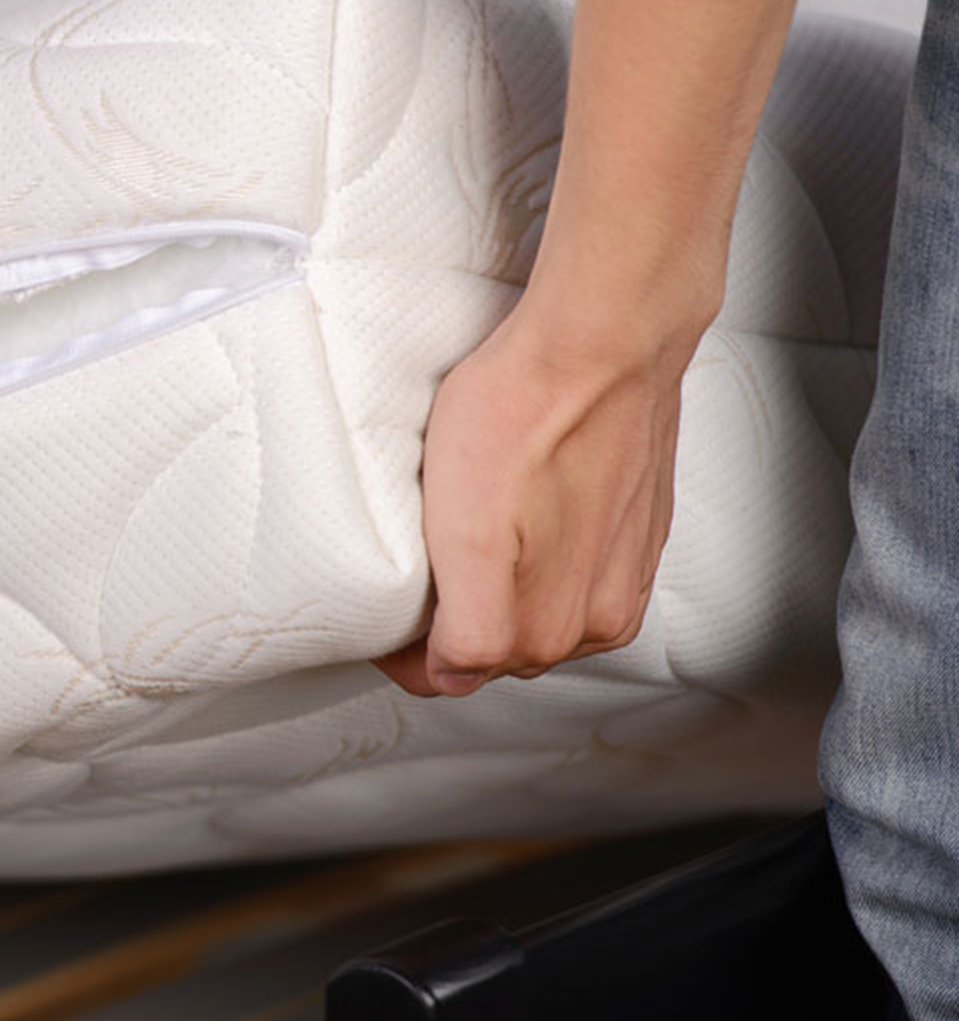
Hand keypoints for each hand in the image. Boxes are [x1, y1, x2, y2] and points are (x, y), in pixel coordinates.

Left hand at [371, 283, 695, 697]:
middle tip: (415, 575)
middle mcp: (594, 617)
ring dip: (501, 597)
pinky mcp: (638, 535)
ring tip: (466, 547)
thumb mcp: (463, 535)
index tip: (382, 618)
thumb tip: (452, 676)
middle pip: (499, 651)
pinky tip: (523, 524)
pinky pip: (580, 576)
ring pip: (540, 617)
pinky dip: (545, 566)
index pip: (451, 674)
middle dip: (453, 625)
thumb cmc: (520, 416)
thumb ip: (468, 629)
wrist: (600, 344)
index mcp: (545, 627)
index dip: (405, 649)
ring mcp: (622, 575)